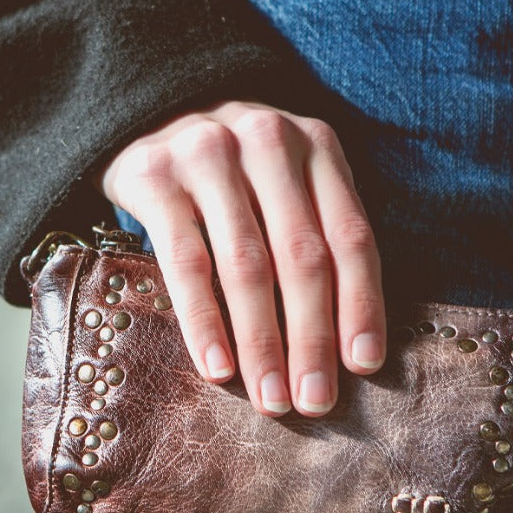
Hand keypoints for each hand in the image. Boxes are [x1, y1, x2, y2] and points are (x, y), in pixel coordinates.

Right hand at [96, 99, 385, 417]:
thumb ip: (319, 232)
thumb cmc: (237, 170)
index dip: (361, 305)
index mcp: (317, 147)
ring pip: (246, 266)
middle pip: (302, 257)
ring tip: (270, 398)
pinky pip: (185, 262)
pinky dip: (204, 321)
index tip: (364, 365)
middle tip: (315, 400)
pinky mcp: (155, 177)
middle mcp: (268, 143)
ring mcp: (208, 156)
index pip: (351, 237)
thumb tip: (346, 342)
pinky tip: (218, 367)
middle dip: (312, 338)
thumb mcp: (289, 179)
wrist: (149, 112)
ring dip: (261, 342)